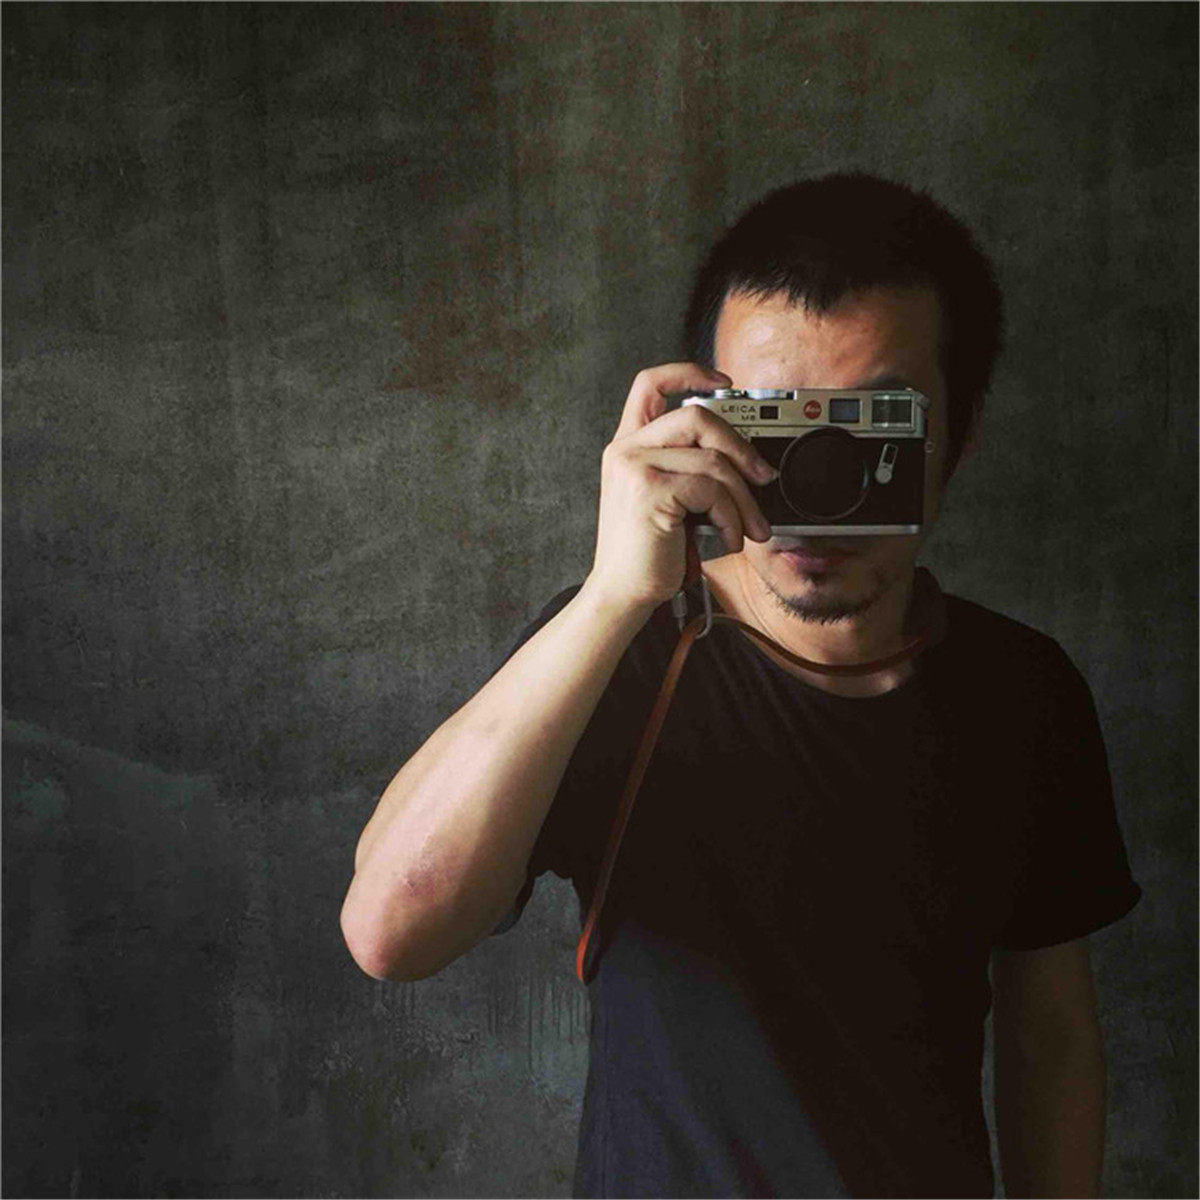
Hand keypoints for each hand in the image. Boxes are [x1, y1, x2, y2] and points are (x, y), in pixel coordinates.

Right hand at [583, 363, 775, 612]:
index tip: (725, 381)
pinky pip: (711, 490)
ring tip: (751, 527)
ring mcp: (634, 468)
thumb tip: (747, 461)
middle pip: (698, 417)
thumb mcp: (666, 500)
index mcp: (627, 445)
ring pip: (713, 460)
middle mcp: (626, 450)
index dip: (689, 371)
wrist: (621, 593)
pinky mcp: (649, 491)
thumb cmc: (647, 553)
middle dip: (742, 448)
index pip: (650, 383)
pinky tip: (729, 538)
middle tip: (764, 478)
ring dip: (745, 498)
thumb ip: (688, 468)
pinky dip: (731, 518)